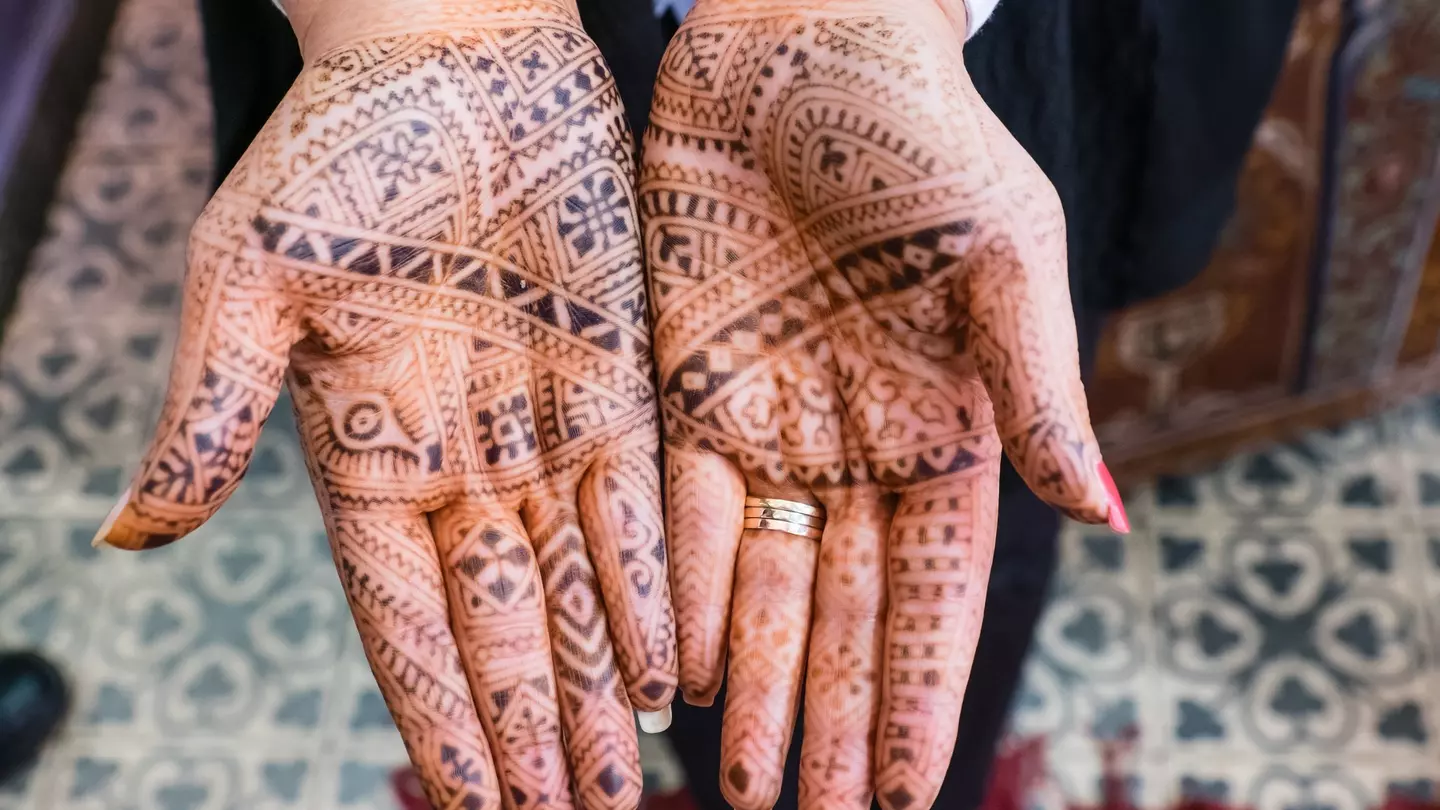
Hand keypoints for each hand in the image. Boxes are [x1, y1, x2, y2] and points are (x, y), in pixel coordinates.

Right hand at [94, 3, 675, 807]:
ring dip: (602, 687)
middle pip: (502, 627)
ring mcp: (547, 427)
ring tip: (625, 781)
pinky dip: (659, 586)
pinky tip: (675, 665)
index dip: (439, 713)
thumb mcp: (250, 281)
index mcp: (366, 455)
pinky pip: (644, 505)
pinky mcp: (621, 383)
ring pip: (580, 587)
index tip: (471, 801)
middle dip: (534, 730)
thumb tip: (130, 531)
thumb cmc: (336, 150)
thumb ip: (209, 411)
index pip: (404, 619)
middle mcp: (464, 461)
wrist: (454, 53)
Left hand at [641, 2, 1127, 808]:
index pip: (937, 590)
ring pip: (760, 582)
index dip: (921, 689)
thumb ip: (1038, 390)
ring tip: (740, 786)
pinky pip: (680, 514)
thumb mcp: (1002, 255)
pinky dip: (679, 593)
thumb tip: (1109, 515)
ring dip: (752, 683)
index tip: (911, 793)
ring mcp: (769, 423)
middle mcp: (857, 444)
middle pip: (842, 610)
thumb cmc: (920, 133)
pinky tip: (672, 676)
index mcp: (949, 424)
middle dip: (828, 719)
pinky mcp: (686, 391)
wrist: (798, 42)